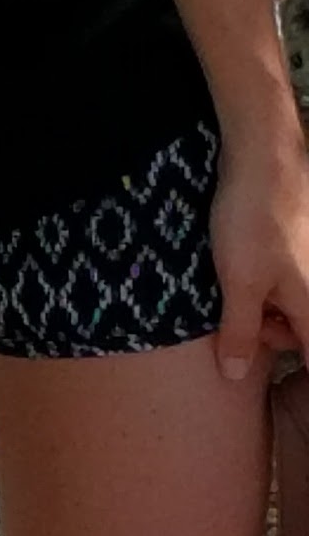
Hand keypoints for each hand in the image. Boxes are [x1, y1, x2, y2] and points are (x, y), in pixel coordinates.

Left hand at [210, 115, 308, 379]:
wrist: (263, 160)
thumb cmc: (252, 223)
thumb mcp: (238, 284)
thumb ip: (240, 332)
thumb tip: (236, 375)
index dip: (296, 368)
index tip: (267, 362)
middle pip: (300, 331)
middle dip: (267, 333)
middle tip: (236, 316)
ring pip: (290, 305)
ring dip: (262, 308)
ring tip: (234, 289)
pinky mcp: (299, 248)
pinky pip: (285, 282)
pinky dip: (263, 286)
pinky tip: (240, 271)